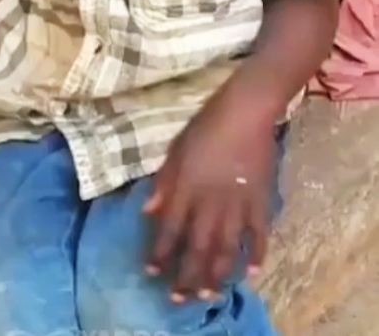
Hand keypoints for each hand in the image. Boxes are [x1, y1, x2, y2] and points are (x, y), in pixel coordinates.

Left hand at [143, 99, 275, 299]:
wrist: (245, 112)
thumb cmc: (205, 126)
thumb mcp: (176, 149)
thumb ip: (164, 182)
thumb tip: (148, 211)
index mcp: (186, 188)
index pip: (169, 229)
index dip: (159, 253)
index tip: (151, 272)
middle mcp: (209, 203)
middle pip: (196, 247)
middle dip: (186, 276)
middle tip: (180, 298)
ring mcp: (237, 205)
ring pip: (225, 248)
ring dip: (215, 273)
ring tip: (209, 293)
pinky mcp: (261, 201)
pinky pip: (258, 235)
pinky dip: (255, 255)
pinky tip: (249, 272)